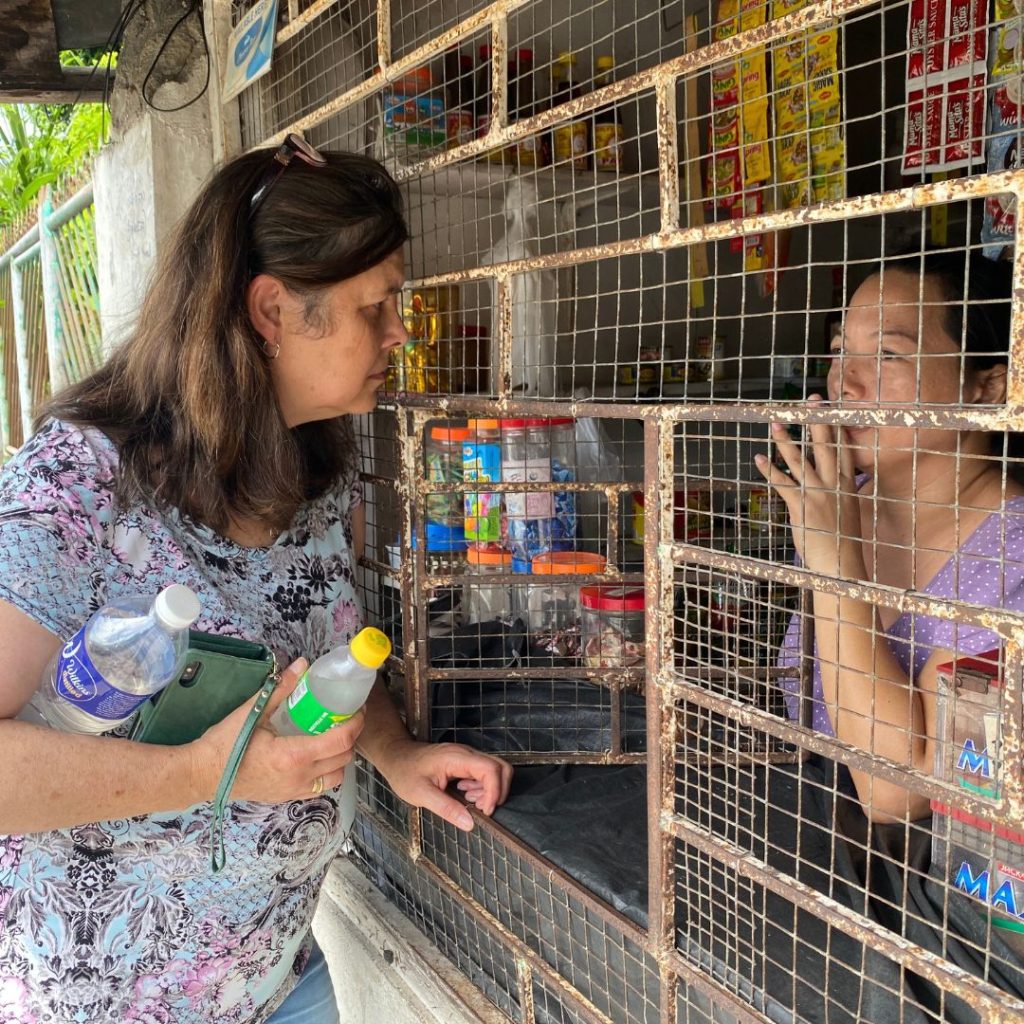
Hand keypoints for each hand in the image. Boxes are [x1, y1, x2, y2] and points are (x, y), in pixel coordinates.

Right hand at [188, 658, 365, 803]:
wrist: (201, 774)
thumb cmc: (225, 743)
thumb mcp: (252, 712)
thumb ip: (280, 688)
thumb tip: (302, 664)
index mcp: (294, 755)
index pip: (341, 740)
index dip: (356, 723)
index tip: (357, 709)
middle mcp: (300, 777)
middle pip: (344, 758)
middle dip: (351, 737)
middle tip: (345, 718)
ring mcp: (294, 791)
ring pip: (336, 777)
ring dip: (341, 757)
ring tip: (333, 737)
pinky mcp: (287, 797)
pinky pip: (320, 788)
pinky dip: (327, 772)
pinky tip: (317, 755)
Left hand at [374, 739, 512, 831]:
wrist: (396, 756)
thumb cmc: (405, 773)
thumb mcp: (421, 794)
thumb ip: (446, 808)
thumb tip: (470, 824)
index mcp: (457, 758)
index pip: (490, 769)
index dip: (494, 792)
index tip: (485, 811)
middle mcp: (466, 754)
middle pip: (500, 767)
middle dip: (499, 791)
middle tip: (482, 809)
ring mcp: (467, 757)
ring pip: (495, 769)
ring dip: (491, 790)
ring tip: (472, 804)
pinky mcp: (465, 762)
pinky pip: (484, 772)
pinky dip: (483, 787)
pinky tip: (466, 796)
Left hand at [753, 397, 863, 575]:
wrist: (841, 563)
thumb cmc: (844, 540)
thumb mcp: (848, 510)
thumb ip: (843, 492)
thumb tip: (840, 482)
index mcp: (848, 484)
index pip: (844, 449)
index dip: (837, 427)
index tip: (831, 409)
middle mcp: (834, 485)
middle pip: (825, 446)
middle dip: (817, 422)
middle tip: (810, 402)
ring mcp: (817, 494)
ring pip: (800, 460)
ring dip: (785, 440)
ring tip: (775, 423)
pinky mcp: (801, 506)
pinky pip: (782, 483)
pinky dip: (768, 470)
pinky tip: (758, 458)